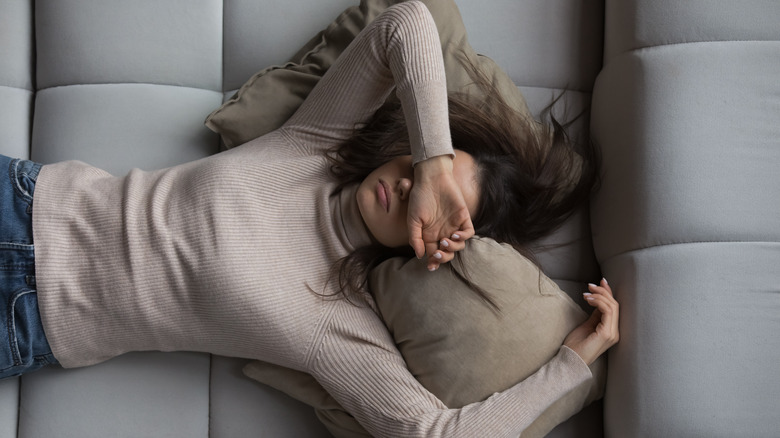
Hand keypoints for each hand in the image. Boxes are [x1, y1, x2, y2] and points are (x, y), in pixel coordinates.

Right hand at [407, 155, 474, 270]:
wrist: (431, 178)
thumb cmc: (420, 197)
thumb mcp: (412, 219)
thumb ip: (415, 238)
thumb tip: (419, 256)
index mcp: (430, 234)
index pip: (433, 253)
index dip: (433, 262)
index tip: (430, 266)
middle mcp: (442, 232)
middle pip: (447, 252)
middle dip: (443, 258)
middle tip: (437, 254)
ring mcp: (454, 225)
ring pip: (458, 245)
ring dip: (452, 248)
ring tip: (444, 241)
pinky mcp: (463, 217)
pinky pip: (468, 233)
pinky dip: (463, 237)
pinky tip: (454, 234)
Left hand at [564, 278, 619, 364]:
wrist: (570, 360)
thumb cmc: (576, 345)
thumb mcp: (588, 325)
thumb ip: (596, 314)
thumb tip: (598, 300)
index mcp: (611, 331)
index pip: (614, 308)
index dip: (609, 293)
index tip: (601, 281)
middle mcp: (615, 332)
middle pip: (615, 305)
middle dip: (603, 291)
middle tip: (590, 285)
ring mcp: (612, 334)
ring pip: (612, 307)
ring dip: (599, 296)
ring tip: (586, 294)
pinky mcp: (606, 334)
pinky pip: (607, 311)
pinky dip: (598, 302)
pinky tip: (588, 300)